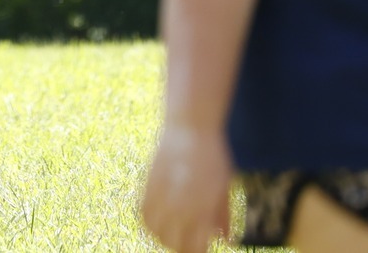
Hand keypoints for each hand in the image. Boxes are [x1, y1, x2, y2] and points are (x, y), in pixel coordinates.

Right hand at [140, 123, 233, 252]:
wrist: (190, 126)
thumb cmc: (213, 156)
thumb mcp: (224, 186)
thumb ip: (223, 215)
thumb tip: (224, 239)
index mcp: (203, 207)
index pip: (195, 245)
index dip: (197, 250)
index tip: (202, 247)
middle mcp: (180, 203)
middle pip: (174, 242)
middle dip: (181, 248)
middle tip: (189, 243)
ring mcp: (162, 193)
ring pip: (155, 230)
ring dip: (163, 237)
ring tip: (172, 235)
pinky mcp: (149, 183)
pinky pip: (143, 212)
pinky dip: (149, 222)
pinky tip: (158, 221)